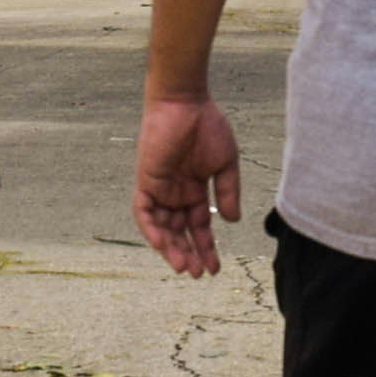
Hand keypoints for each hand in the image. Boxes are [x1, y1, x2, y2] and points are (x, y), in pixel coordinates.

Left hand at [134, 96, 243, 276]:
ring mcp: (159, 189)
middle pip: (179, 233)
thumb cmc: (207, 126)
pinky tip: (163, 245)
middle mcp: (175, 194)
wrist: (186, 102)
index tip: (215, 268)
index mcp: (195, 190)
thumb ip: (227, 193)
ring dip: (171, 248)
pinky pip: (144, 212)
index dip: (207, 248)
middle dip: (188, 254)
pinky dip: (152, 229)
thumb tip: (231, 221)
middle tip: (198, 274)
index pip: (198, 227)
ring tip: (184, 266)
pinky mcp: (145, 181)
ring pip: (162, 228)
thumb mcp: (225, 164)